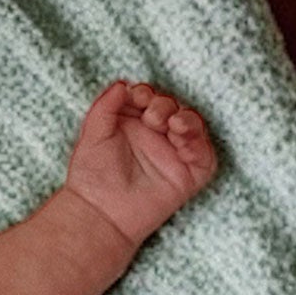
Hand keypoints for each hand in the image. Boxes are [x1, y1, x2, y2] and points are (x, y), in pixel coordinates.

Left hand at [61, 80, 218, 248]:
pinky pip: (204, 154)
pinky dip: (197, 142)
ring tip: (169, 123)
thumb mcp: (92, 133)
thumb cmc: (91, 176)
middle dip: (164, 105)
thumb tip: (122, 83)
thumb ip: (106, 105)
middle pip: (173, 107)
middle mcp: (157, 137)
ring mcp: (174, 155)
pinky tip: (181, 138)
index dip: (147, 93)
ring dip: (184, 117)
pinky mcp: (188, 175)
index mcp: (136, 124)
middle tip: (150, 116)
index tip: (136, 96)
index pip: (150, 98)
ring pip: (192, 125)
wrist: (98, 212)